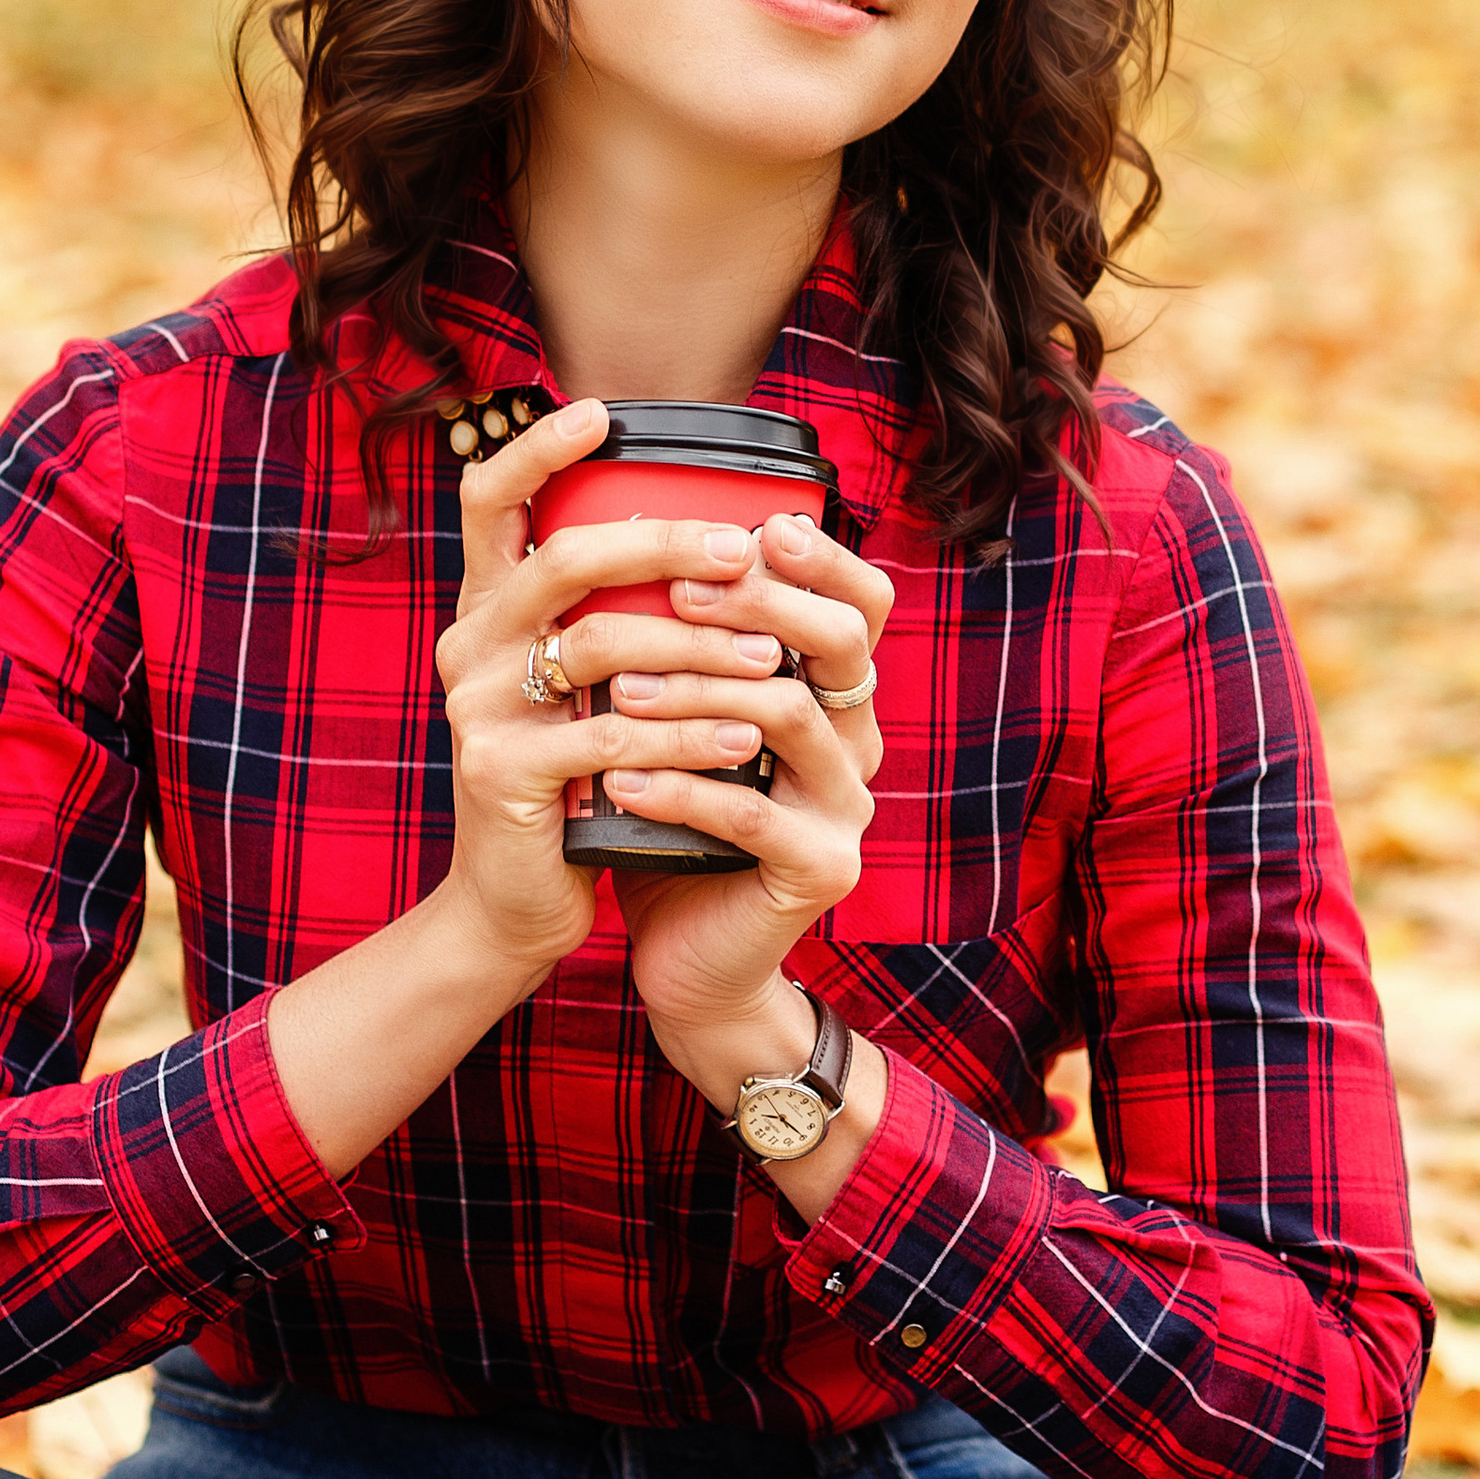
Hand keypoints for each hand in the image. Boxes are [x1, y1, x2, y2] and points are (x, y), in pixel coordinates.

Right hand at [434, 403, 860, 988]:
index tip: (600, 412)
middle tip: (742, 549)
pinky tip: (745, 738)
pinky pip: (608, 739)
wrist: (513, 900)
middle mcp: (469, 642)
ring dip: (695, 649)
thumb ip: (614, 613)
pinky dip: (685, 735)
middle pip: (561, 560)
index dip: (536, 449)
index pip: (487, 500)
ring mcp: (477, 707)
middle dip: (660, 545)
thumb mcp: (583, 684)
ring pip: (595, 647)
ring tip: (771, 661)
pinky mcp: (501, 773)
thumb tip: (717, 535)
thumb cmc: (574, 776)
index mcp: (489, 606)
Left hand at [607, 506, 891, 1046]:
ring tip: (619, 686)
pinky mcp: (822, 869)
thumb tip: (624, 535)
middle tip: (681, 588)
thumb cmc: (673, 825)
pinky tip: (619, 780)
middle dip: (760, 602)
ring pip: (788, 716)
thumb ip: (677, 648)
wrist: (690, 956)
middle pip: (842, 642)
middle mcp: (856, 743)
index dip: (819, 557)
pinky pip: (751, 815)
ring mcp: (846, 809)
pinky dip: (679, 788)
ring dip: (698, 689)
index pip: (860, 603)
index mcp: (834, 697)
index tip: (752, 523)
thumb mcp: (678, 727)